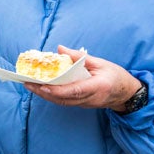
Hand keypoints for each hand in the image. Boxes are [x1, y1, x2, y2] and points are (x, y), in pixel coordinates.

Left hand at [23, 46, 138, 109]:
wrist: (126, 94)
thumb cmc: (115, 75)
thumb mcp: (100, 62)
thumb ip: (79, 57)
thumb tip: (60, 49)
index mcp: (97, 86)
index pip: (74, 90)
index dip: (58, 90)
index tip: (43, 86)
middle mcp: (89, 98)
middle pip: (63, 98)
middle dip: (43, 92)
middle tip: (27, 83)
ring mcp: (85, 104)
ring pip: (61, 102)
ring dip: (44, 95)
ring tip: (29, 85)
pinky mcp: (81, 104)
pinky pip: (64, 101)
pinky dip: (51, 95)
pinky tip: (41, 88)